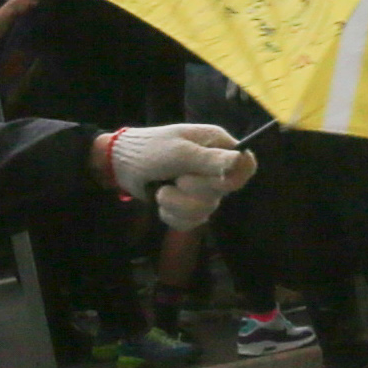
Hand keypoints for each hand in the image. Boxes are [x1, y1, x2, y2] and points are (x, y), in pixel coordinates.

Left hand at [104, 122, 257, 229]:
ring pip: (206, 211)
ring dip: (178, 205)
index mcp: (217, 145)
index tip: (219, 182)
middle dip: (195, 190)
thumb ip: (211, 159)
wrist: (121, 165)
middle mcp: (214, 167)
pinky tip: (161, 203)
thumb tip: (242, 160)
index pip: (246, 166)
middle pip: (225, 193)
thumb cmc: (150, 149)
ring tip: (162, 191)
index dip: (236, 178)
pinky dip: (172, 216)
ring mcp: (202, 189)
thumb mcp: (180, 152)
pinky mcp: (188, 206)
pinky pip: (191, 222)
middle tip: (177, 178)